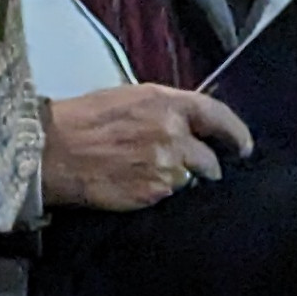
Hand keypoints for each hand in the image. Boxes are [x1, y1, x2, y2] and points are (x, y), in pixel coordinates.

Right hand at [40, 85, 253, 210]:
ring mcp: (164, 167)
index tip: (244, 146)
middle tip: (197, 169)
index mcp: (166, 102)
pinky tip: (137, 185)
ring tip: (152, 175)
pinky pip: (168, 196)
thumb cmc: (82, 120)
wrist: (52, 152)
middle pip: (210, 158)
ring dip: (179, 180)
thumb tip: (186, 121)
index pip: (217, 115)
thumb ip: (163, 109)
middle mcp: (172, 133)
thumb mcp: (128, 98)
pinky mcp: (152, 194)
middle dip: (207, 165)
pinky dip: (159, 193)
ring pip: (190, 180)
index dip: (236, 132)